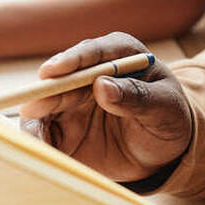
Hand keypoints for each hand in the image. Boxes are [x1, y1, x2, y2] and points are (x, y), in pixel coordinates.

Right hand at [19, 32, 192, 184]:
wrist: (163, 150)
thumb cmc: (169, 118)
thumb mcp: (165, 109)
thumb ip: (138, 97)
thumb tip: (103, 85)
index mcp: (121, 54)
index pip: (94, 52)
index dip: (72, 60)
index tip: (54, 72)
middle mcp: (91, 72)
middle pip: (62, 78)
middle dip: (46, 92)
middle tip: (35, 109)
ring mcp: (73, 98)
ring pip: (45, 104)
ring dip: (36, 119)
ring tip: (36, 140)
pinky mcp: (63, 125)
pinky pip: (43, 130)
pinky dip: (38, 140)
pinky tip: (39, 152)